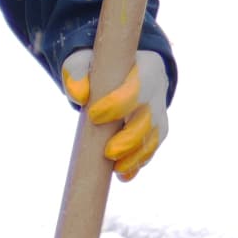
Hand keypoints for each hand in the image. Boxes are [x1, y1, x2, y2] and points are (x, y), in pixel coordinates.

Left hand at [62, 49, 169, 178]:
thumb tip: (78, 96)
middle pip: (150, 117)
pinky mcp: (157, 128)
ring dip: (137, 156)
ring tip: (117, 170)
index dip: (120, 103)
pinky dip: (139, 162)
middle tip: (108, 152)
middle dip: (131, 138)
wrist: (117, 69)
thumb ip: (77, 74)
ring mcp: (160, 110)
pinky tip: (124, 175)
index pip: (139, 86)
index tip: (93, 116)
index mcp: (147, 67)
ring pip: (154, 136)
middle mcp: (158, 90)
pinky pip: (152, 146)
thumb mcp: (83, 62)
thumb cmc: (97, 65)